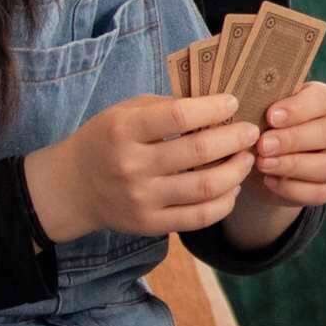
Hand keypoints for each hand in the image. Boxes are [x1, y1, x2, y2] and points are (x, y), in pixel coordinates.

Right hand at [26, 94, 255, 242]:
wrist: (73, 187)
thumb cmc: (106, 140)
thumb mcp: (124, 112)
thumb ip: (165, 107)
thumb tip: (215, 104)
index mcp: (124, 130)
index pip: (178, 116)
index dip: (212, 108)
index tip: (233, 102)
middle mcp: (132, 166)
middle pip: (199, 152)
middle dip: (235, 139)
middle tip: (251, 132)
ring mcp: (142, 199)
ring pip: (205, 187)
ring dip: (236, 171)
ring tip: (247, 158)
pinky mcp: (150, 224)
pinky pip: (199, 217)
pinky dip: (224, 202)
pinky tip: (232, 187)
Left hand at [233, 81, 325, 229]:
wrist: (256, 162)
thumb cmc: (258, 124)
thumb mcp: (257, 107)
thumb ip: (255, 97)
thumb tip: (235, 95)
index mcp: (323, 100)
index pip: (322, 99)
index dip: (299, 108)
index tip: (271, 117)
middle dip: (293, 139)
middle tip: (262, 144)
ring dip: (294, 165)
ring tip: (262, 164)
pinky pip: (321, 192)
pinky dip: (294, 189)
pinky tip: (270, 181)